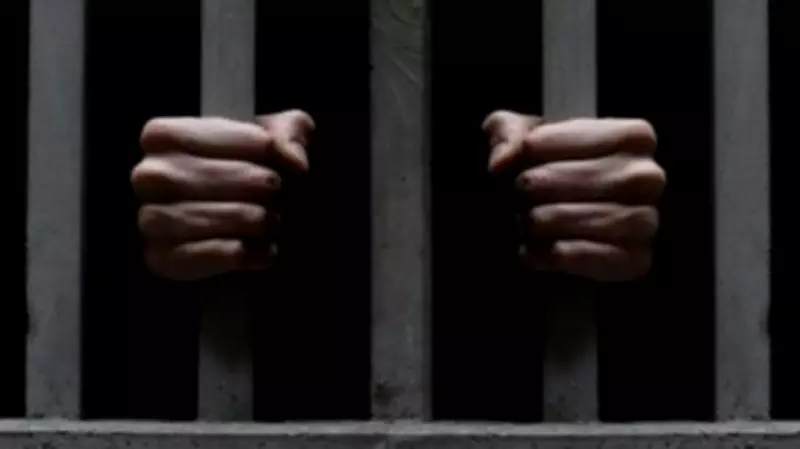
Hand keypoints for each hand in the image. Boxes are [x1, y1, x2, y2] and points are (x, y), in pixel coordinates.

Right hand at [131, 110, 313, 280]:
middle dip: (254, 184)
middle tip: (277, 190)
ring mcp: (151, 220)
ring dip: (253, 220)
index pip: (208, 133)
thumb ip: (291, 132)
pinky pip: (209, 255)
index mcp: (163, 136)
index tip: (275, 152)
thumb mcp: (279, 139)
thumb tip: (294, 158)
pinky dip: (242, 253)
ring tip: (270, 220)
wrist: (253, 223)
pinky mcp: (163, 260)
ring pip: (210, 218)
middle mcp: (148, 176)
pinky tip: (260, 248)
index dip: (251, 143)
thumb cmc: (257, 173)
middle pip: (207, 177)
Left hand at [483, 111, 665, 281]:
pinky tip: (533, 251)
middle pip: (586, 176)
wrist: (550, 233)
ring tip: (524, 222)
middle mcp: (648, 177)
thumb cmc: (544, 178)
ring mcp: (647, 221)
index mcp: (633, 137)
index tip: (511, 159)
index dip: (535, 146)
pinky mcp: (635, 261)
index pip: (581, 133)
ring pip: (586, 218)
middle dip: (538, 186)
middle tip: (516, 194)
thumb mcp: (523, 144)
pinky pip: (590, 256)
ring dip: (543, 221)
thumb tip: (501, 158)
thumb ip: (508, 133)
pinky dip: (554, 254)